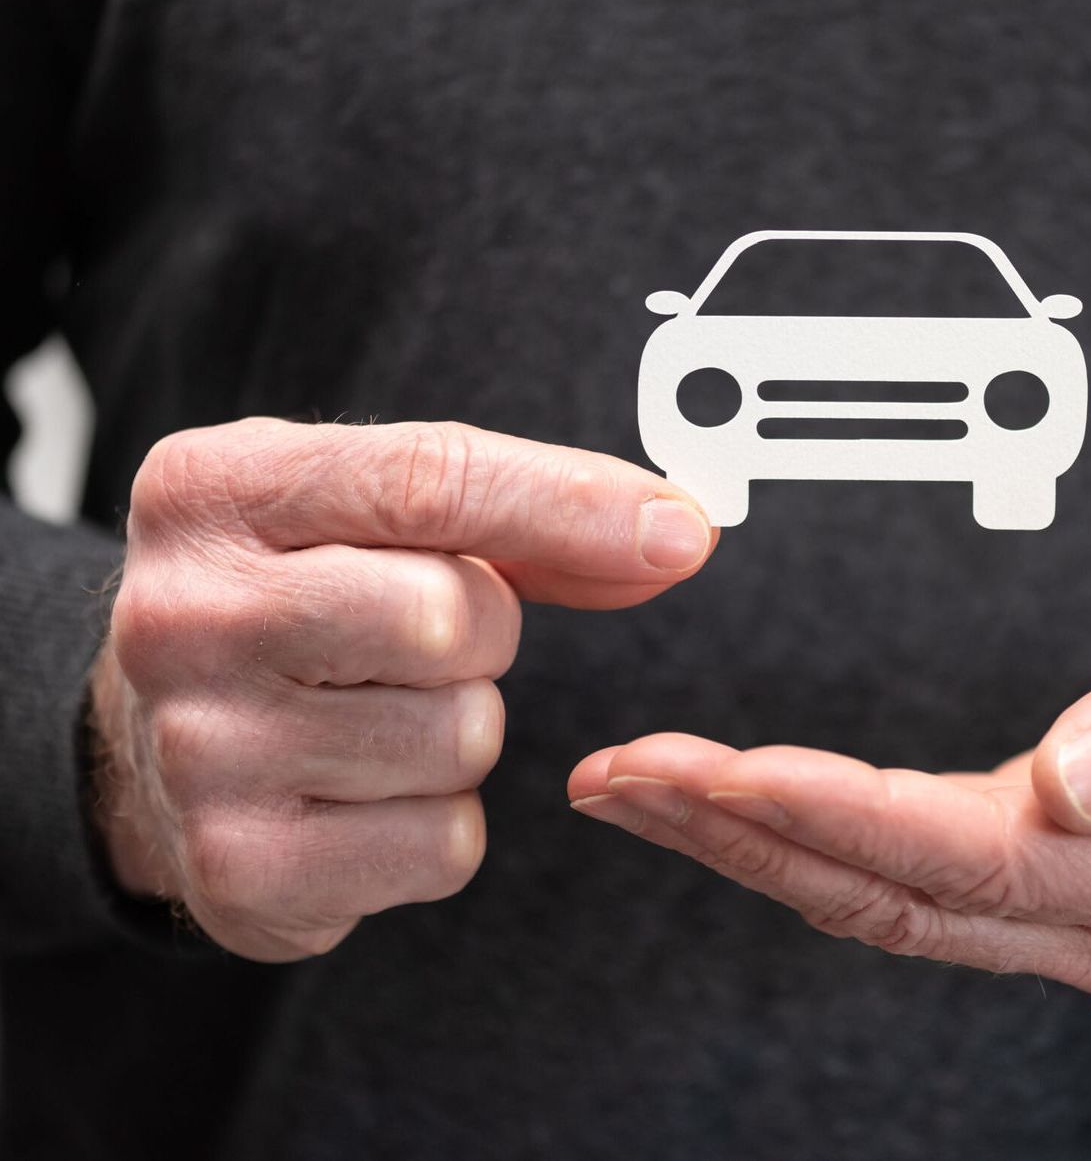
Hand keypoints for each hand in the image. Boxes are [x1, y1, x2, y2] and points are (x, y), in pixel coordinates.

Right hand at [93, 417, 714, 961]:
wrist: (152, 743)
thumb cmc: (299, 602)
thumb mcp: (371, 517)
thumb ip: (524, 515)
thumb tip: (675, 535)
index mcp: (213, 490)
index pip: (427, 479)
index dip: (573, 505)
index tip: (683, 532)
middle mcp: (183, 615)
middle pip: (452, 617)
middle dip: (483, 630)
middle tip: (423, 640)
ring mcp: (202, 748)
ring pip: (460, 734)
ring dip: (459, 730)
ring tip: (375, 715)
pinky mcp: (241, 866)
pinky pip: (445, 842)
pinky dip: (439, 823)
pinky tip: (362, 794)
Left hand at [567, 573, 1090, 1008]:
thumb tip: (1074, 778)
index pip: (972, 858)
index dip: (842, 814)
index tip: (727, 765)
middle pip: (896, 895)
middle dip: (747, 834)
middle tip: (624, 778)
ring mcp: (1079, 928)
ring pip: (884, 902)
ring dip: (754, 847)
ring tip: (642, 790)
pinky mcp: (1052, 900)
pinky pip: (909, 888)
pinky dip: (812, 848)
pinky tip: (741, 813)